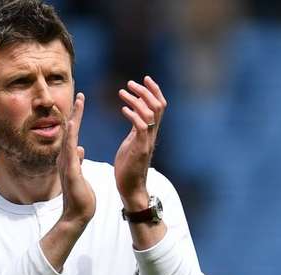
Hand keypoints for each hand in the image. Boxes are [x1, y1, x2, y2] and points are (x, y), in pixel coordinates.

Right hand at [57, 92, 95, 224]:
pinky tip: (72, 125)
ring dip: (73, 120)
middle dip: (75, 113)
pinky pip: (69, 151)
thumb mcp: (80, 174)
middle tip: (80, 95)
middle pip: (70, 131)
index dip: (77, 118)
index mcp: (70, 158)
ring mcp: (66, 164)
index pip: (74, 134)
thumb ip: (78, 160)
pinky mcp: (70, 171)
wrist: (77, 214)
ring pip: (69, 138)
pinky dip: (70, 137)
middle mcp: (65, 158)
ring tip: (78, 104)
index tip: (81, 102)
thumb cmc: (80, 196)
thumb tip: (79, 149)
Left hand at [114, 76, 166, 207]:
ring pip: (150, 113)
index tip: (144, 78)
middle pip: (158, 106)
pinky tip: (122, 109)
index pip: (158, 106)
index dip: (154, 90)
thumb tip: (133, 114)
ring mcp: (147, 141)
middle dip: (146, 91)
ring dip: (137, 100)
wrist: (130, 188)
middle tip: (130, 83)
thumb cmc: (128, 167)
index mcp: (150, 132)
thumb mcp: (132, 142)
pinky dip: (133, 115)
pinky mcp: (140, 149)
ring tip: (122, 92)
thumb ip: (135, 128)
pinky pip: (141, 127)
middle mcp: (152, 134)